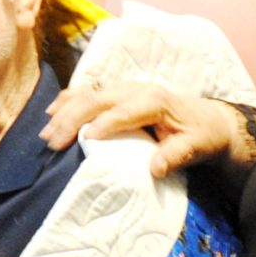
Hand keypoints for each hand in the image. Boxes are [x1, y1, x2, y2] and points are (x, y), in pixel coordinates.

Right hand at [40, 84, 241, 176]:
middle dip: (72, 118)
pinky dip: (68, 99)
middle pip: (98, 99)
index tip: (84, 141)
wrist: (210, 119)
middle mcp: (137, 90)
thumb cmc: (202, 134)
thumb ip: (176, 156)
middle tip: (52, 141)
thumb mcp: (196, 146)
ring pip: (89, 93)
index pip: (124, 111)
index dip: (104, 124)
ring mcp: (126, 88)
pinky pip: (89, 91)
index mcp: (155, 101)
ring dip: (65, 109)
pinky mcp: (119, 92)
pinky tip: (52, 110)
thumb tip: (155, 168)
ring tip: (46, 129)